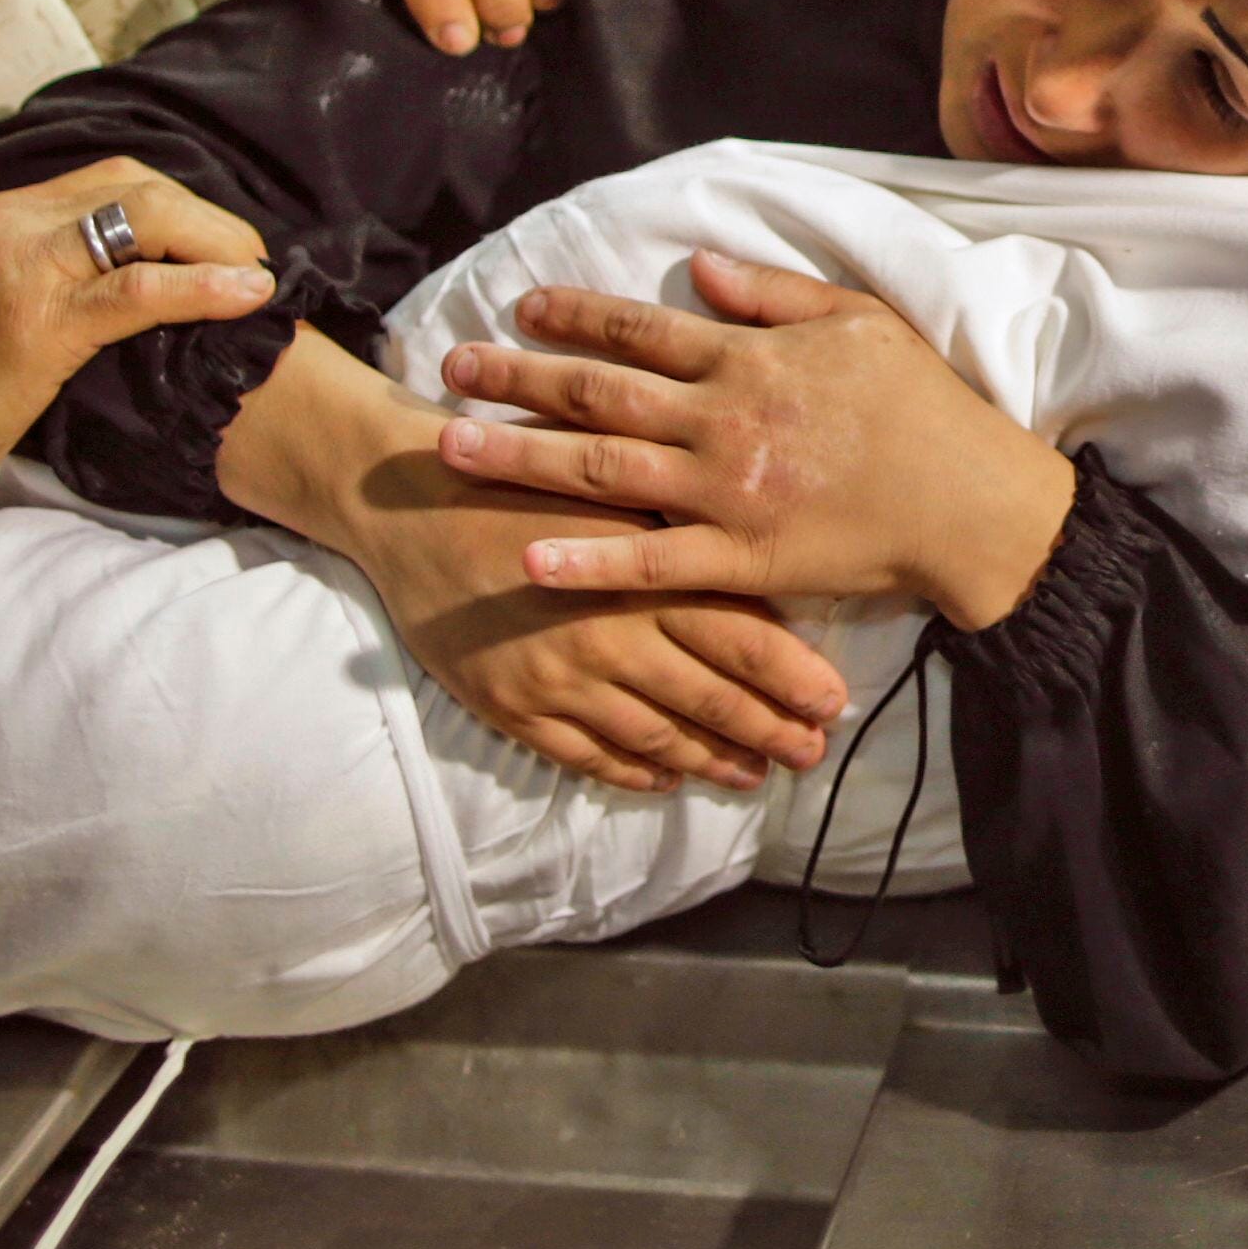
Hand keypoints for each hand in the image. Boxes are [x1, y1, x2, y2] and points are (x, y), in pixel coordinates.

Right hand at [0, 158, 277, 481]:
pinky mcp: (40, 323)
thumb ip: (44, 274)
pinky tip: (246, 295)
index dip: (176, 202)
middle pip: (135, 187)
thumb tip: (126, 276)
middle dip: (207, 217)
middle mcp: (10, 224)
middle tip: (249, 256)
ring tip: (255, 275)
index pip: (108, 179)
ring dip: (216, 242)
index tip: (216, 237)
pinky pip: (139, 290)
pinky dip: (204, 288)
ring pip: (145, 220)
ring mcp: (23, 268)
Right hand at [209, 325, 843, 794]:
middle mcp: (610, 636)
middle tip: (811, 754)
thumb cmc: (524, 471)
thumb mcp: (615, 480)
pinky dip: (631, 769)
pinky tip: (664, 777)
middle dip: (770, 732)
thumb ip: (682, 521)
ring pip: (654, 737)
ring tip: (752, 773)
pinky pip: (585, 754)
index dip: (795, 679)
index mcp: (644, 573)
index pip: (744, 640)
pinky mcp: (512, 704)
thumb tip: (760, 549)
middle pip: (710, 699)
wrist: (411, 497)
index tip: (836, 704)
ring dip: (709, 760)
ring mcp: (559, 679)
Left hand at [433, 250, 1081, 631]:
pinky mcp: (738, 558)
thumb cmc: (922, 406)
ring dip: (520, 456)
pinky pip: (647, 563)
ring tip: (450, 447)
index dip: (573, 316)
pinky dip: (585, 560)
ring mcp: (724, 493)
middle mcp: (721, 420)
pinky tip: (525, 554)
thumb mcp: (857, 320)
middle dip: (517, 378)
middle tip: (452, 368)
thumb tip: (699, 265)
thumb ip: (772, 293)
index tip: (520, 308)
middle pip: (597, 393)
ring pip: (601, 470)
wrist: (969, 502)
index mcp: (748, 360)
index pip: (640, 329)